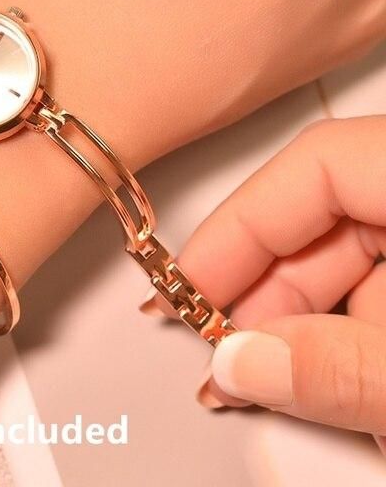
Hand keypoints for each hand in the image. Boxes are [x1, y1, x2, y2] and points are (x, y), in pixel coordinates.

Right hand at [168, 117, 385, 451]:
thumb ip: (344, 368)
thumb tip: (244, 362)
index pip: (315, 167)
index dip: (239, 227)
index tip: (189, 286)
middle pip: (323, 223)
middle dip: (266, 295)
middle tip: (220, 353)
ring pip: (353, 265)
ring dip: (308, 329)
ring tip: (277, 389)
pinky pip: (384, 294)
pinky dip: (354, 339)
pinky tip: (339, 388)